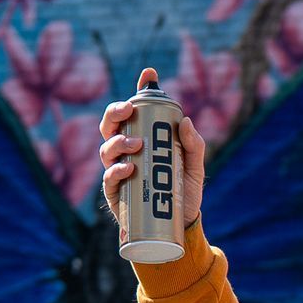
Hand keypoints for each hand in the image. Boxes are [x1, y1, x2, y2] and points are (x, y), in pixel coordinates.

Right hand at [99, 66, 205, 234]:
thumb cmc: (184, 193)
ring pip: (107, 150)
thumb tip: (185, 121)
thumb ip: (193, 145)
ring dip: (118, 142)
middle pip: (111, 126)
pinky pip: (109, 179)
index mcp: (142, 140)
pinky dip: (116, 171)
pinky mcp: (116, 195)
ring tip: (136, 146)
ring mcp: (118, 172)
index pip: (136, 112)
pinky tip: (128, 167)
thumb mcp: (195, 168)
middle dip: (116, 113)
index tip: (149, 74)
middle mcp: (126, 153)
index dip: (140, 90)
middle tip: (129, 110)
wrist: (180, 228)